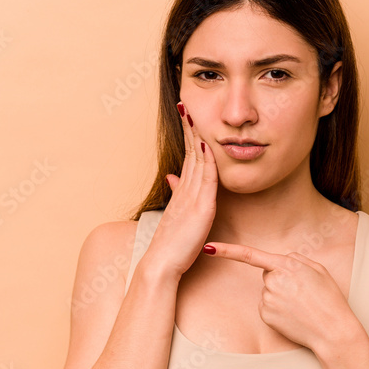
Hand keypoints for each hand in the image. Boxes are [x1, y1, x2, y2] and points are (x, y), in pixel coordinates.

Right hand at [143, 102, 218, 277]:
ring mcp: (192, 198)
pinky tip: (207, 146)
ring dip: (196, 137)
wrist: (161, 264)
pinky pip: (205, 180)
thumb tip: (173, 178)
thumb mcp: (175, 214)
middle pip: (190, 152)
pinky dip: (206, 161)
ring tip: (193, 115)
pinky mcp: (200, 209)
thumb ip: (176, 194)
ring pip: (196, 161)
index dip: (188, 135)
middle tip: (185, 105)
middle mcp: (185, 190)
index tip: (186, 116)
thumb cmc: (171, 244)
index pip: (188, 156)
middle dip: (189, 128)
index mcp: (182, 191)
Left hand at [202, 242, 358, 355]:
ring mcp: (267, 299)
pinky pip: (266, 306)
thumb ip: (296, 259)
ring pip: (268, 291)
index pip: (251, 255)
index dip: (227, 250)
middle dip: (281, 279)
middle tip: (303, 292)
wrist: (332, 330)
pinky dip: (278, 309)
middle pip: (268, 274)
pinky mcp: (265, 315)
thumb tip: (278, 261)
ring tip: (301, 305)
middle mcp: (273, 281)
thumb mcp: (318, 270)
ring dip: (281, 295)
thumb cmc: (329, 299)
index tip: (209, 247)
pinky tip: (293, 315)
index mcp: (286, 266)